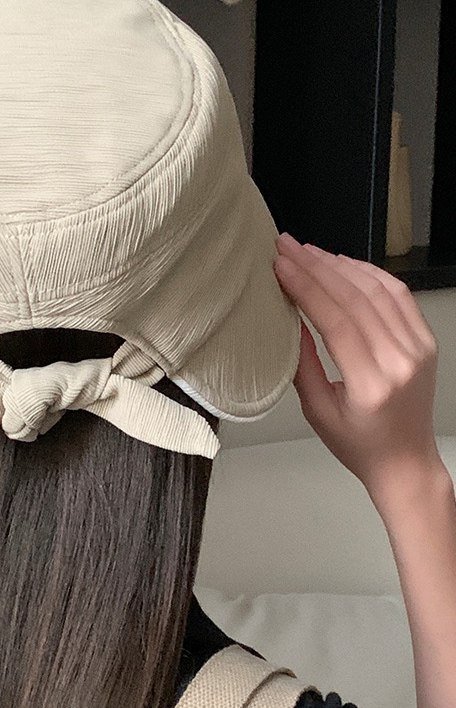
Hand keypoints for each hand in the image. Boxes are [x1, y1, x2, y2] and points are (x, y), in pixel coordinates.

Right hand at [273, 233, 440, 506]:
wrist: (406, 461)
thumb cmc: (358, 444)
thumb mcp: (317, 410)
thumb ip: (302, 364)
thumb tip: (286, 319)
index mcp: (371, 383)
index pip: (336, 320)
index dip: (305, 287)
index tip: (280, 264)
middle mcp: (401, 360)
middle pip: (356, 298)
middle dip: (317, 266)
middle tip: (286, 246)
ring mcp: (418, 348)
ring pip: (379, 290)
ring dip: (340, 264)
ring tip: (309, 251)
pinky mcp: (426, 340)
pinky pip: (399, 295)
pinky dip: (370, 273)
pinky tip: (344, 263)